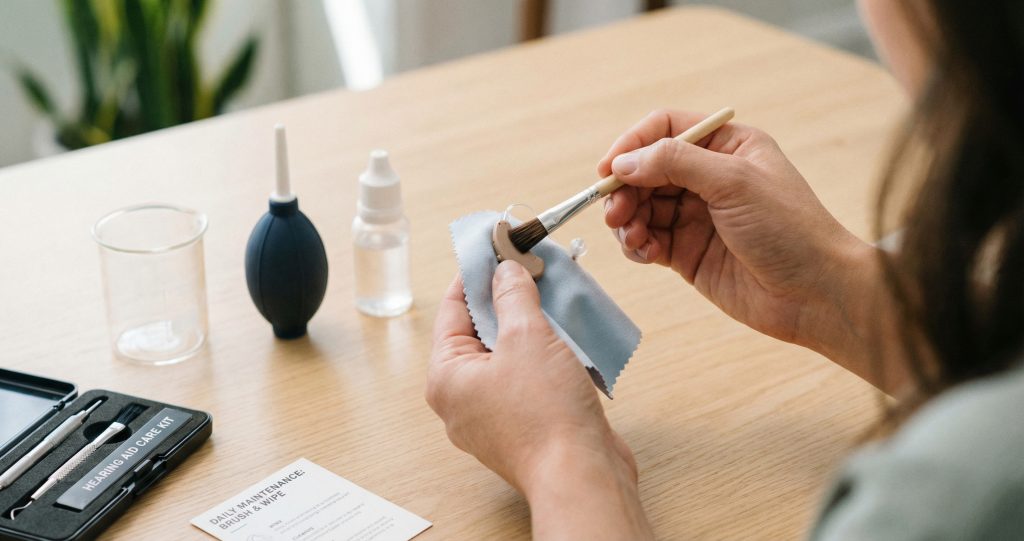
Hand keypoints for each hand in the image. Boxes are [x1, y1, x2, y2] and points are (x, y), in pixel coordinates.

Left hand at [428, 262, 651, 538]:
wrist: (581, 475)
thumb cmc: (545, 413)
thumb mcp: (527, 336)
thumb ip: (513, 295)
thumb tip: (505, 269)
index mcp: (447, 377)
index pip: (453, 310)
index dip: (476, 274)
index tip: (496, 246)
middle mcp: (462, 399)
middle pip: (479, 332)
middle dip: (507, 298)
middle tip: (530, 265)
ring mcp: (493, 416)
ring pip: (507, 356)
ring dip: (530, 325)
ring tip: (552, 292)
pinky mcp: (524, 426)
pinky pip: (527, 378)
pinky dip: (544, 355)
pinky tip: (566, 333)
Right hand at [599, 110, 895, 388]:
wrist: (815, 294)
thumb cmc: (789, 229)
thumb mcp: (734, 181)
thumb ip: (676, 163)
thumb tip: (624, 162)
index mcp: (726, 146)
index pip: (665, 130)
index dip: (632, 145)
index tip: (607, 169)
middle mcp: (708, 177)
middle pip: (645, 170)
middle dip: (625, 188)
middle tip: (616, 212)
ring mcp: (696, 216)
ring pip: (641, 206)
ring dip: (626, 219)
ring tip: (631, 236)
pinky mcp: (687, 252)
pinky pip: (647, 240)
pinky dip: (636, 244)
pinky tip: (644, 252)